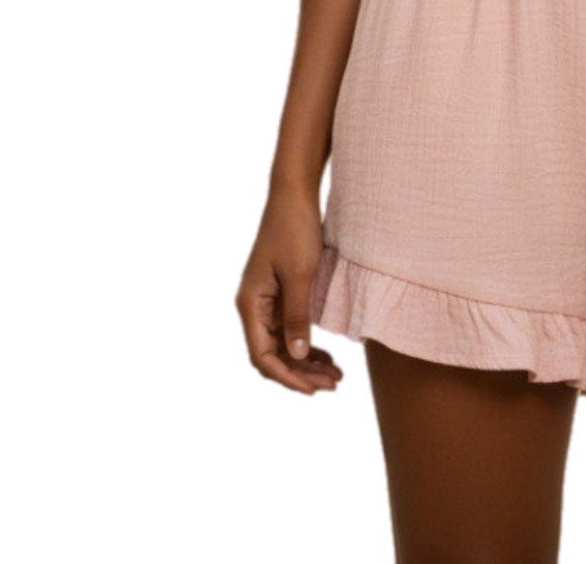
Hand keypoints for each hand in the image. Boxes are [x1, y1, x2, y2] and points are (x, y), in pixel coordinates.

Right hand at [229, 186, 345, 398]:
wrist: (294, 195)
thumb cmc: (295, 230)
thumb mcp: (300, 275)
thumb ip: (297, 317)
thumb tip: (298, 358)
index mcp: (250, 305)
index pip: (263, 358)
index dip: (289, 378)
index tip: (317, 389)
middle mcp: (252, 307)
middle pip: (271, 357)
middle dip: (300, 376)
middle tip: (333, 386)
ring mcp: (264, 302)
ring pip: (281, 347)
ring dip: (305, 364)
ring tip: (335, 376)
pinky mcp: (277, 296)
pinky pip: (288, 332)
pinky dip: (306, 347)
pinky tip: (328, 356)